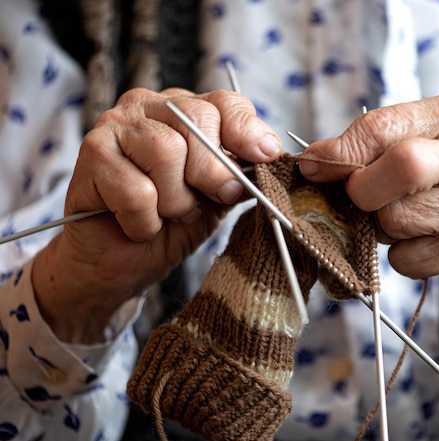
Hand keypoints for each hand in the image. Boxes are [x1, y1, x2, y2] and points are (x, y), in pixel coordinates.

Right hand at [33, 88, 282, 341]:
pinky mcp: (91, 152)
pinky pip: (136, 189)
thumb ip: (239, 173)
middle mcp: (151, 106)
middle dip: (211, 173)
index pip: (225, 102)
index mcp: (187, 111)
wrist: (122, 261)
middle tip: (204, 202)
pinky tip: (137, 224)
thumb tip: (268, 154)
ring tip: (166, 214)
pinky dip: (145, 221)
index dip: (247, 130)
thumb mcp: (218, 198)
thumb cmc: (171, 224)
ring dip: (175, 201)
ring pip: (166, 151)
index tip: (265, 156)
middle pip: (197, 120)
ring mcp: (116, 124)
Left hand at [299, 93, 438, 319]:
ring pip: (393, 218)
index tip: (313, 165)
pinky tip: (425, 242)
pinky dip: (400, 255)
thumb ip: (378, 143)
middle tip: (360, 197)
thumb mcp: (431, 141)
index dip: (339, 150)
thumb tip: (315, 161)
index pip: (382, 126)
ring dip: (381, 226)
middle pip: (398, 167)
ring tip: (405, 218)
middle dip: (362, 189)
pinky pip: (403, 258)